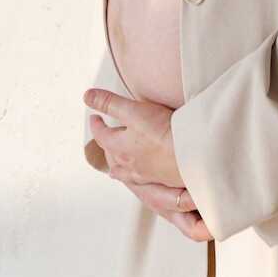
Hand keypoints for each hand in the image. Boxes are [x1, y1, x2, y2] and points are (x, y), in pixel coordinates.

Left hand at [83, 86, 211, 240]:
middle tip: (103, 138)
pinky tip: (139, 178)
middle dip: (105, 145)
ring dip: (118, 166)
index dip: (96, 125)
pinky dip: (135, 177)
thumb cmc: (161, 133)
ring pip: (124, 172)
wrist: (190, 154)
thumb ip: (110, 103)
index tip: (94, 117)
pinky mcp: (160, 178)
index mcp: (120, 146)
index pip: (101, 135)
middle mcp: (129, 163)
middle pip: (112, 155)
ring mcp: (144, 173)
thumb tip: (87, 96)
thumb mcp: (132, 110)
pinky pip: (141, 180)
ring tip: (114, 168)